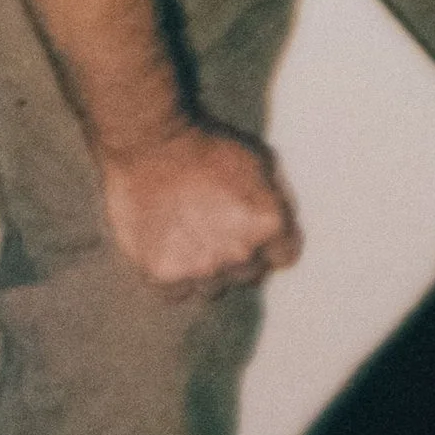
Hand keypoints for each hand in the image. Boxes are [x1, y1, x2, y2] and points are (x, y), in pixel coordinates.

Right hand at [101, 124, 302, 294]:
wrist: (151, 142)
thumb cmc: (208, 145)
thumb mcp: (261, 160)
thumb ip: (276, 201)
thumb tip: (284, 229)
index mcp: (268, 225)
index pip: (284, 257)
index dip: (270, 244)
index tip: (254, 234)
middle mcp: (239, 254)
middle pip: (248, 274)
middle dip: (238, 256)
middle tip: (216, 231)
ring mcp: (200, 268)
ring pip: (212, 287)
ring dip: (206, 269)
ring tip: (190, 239)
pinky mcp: (163, 274)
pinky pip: (176, 292)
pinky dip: (173, 278)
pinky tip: (169, 251)